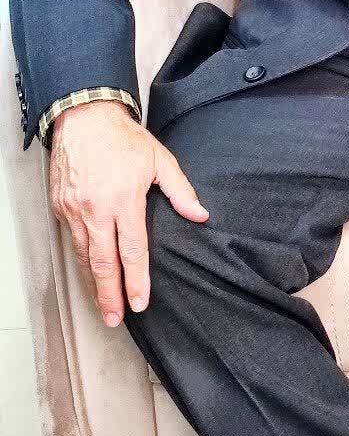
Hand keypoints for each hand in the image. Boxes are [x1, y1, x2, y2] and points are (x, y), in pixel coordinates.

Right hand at [48, 99, 208, 326]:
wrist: (84, 117)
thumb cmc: (123, 138)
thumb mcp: (160, 159)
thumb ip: (181, 190)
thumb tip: (200, 215)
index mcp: (124, 198)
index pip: (133, 249)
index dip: (137, 279)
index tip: (140, 302)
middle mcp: (97, 209)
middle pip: (104, 262)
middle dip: (111, 294)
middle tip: (116, 318)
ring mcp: (75, 210)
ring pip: (85, 256)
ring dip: (94, 283)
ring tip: (103, 305)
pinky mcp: (61, 207)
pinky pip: (73, 240)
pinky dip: (82, 259)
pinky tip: (90, 271)